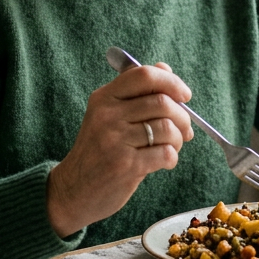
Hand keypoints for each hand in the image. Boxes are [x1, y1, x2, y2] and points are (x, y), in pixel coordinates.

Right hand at [46, 62, 193, 237]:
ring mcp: (115, 140)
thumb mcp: (109, 115)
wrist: (74, 190)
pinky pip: (166, 153)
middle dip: (182, 116)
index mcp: (104, 98)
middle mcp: (107, 115)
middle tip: (184, 129)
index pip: (143, 75)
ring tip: (172, 147)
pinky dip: (172, 157)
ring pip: (168, 128)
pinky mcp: (126, 165)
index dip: (172, 82)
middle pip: (162, 102)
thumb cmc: (99, 150)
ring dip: (179, 139)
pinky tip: (164, 161)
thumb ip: (136, 92)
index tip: (185, 95)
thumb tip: (165, 68)